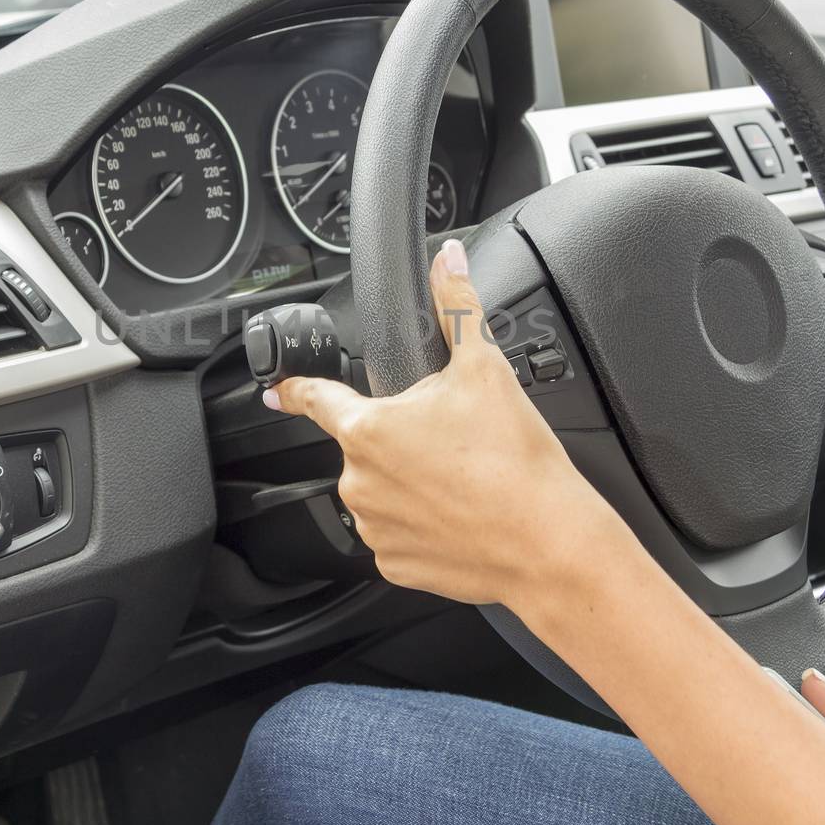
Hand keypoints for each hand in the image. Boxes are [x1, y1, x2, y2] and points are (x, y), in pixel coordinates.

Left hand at [264, 239, 606, 606]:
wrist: (549, 544)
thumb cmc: (515, 461)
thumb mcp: (485, 367)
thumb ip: (456, 307)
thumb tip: (447, 260)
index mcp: (368, 429)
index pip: (314, 399)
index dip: (292, 389)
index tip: (275, 390)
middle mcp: (359, 482)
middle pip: (365, 446)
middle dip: (400, 438)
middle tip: (453, 443)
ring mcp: (374, 528)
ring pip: (381, 492)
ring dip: (410, 483)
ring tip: (463, 481)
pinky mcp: (394, 565)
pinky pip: (397, 535)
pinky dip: (422, 525)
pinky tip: (459, 516)